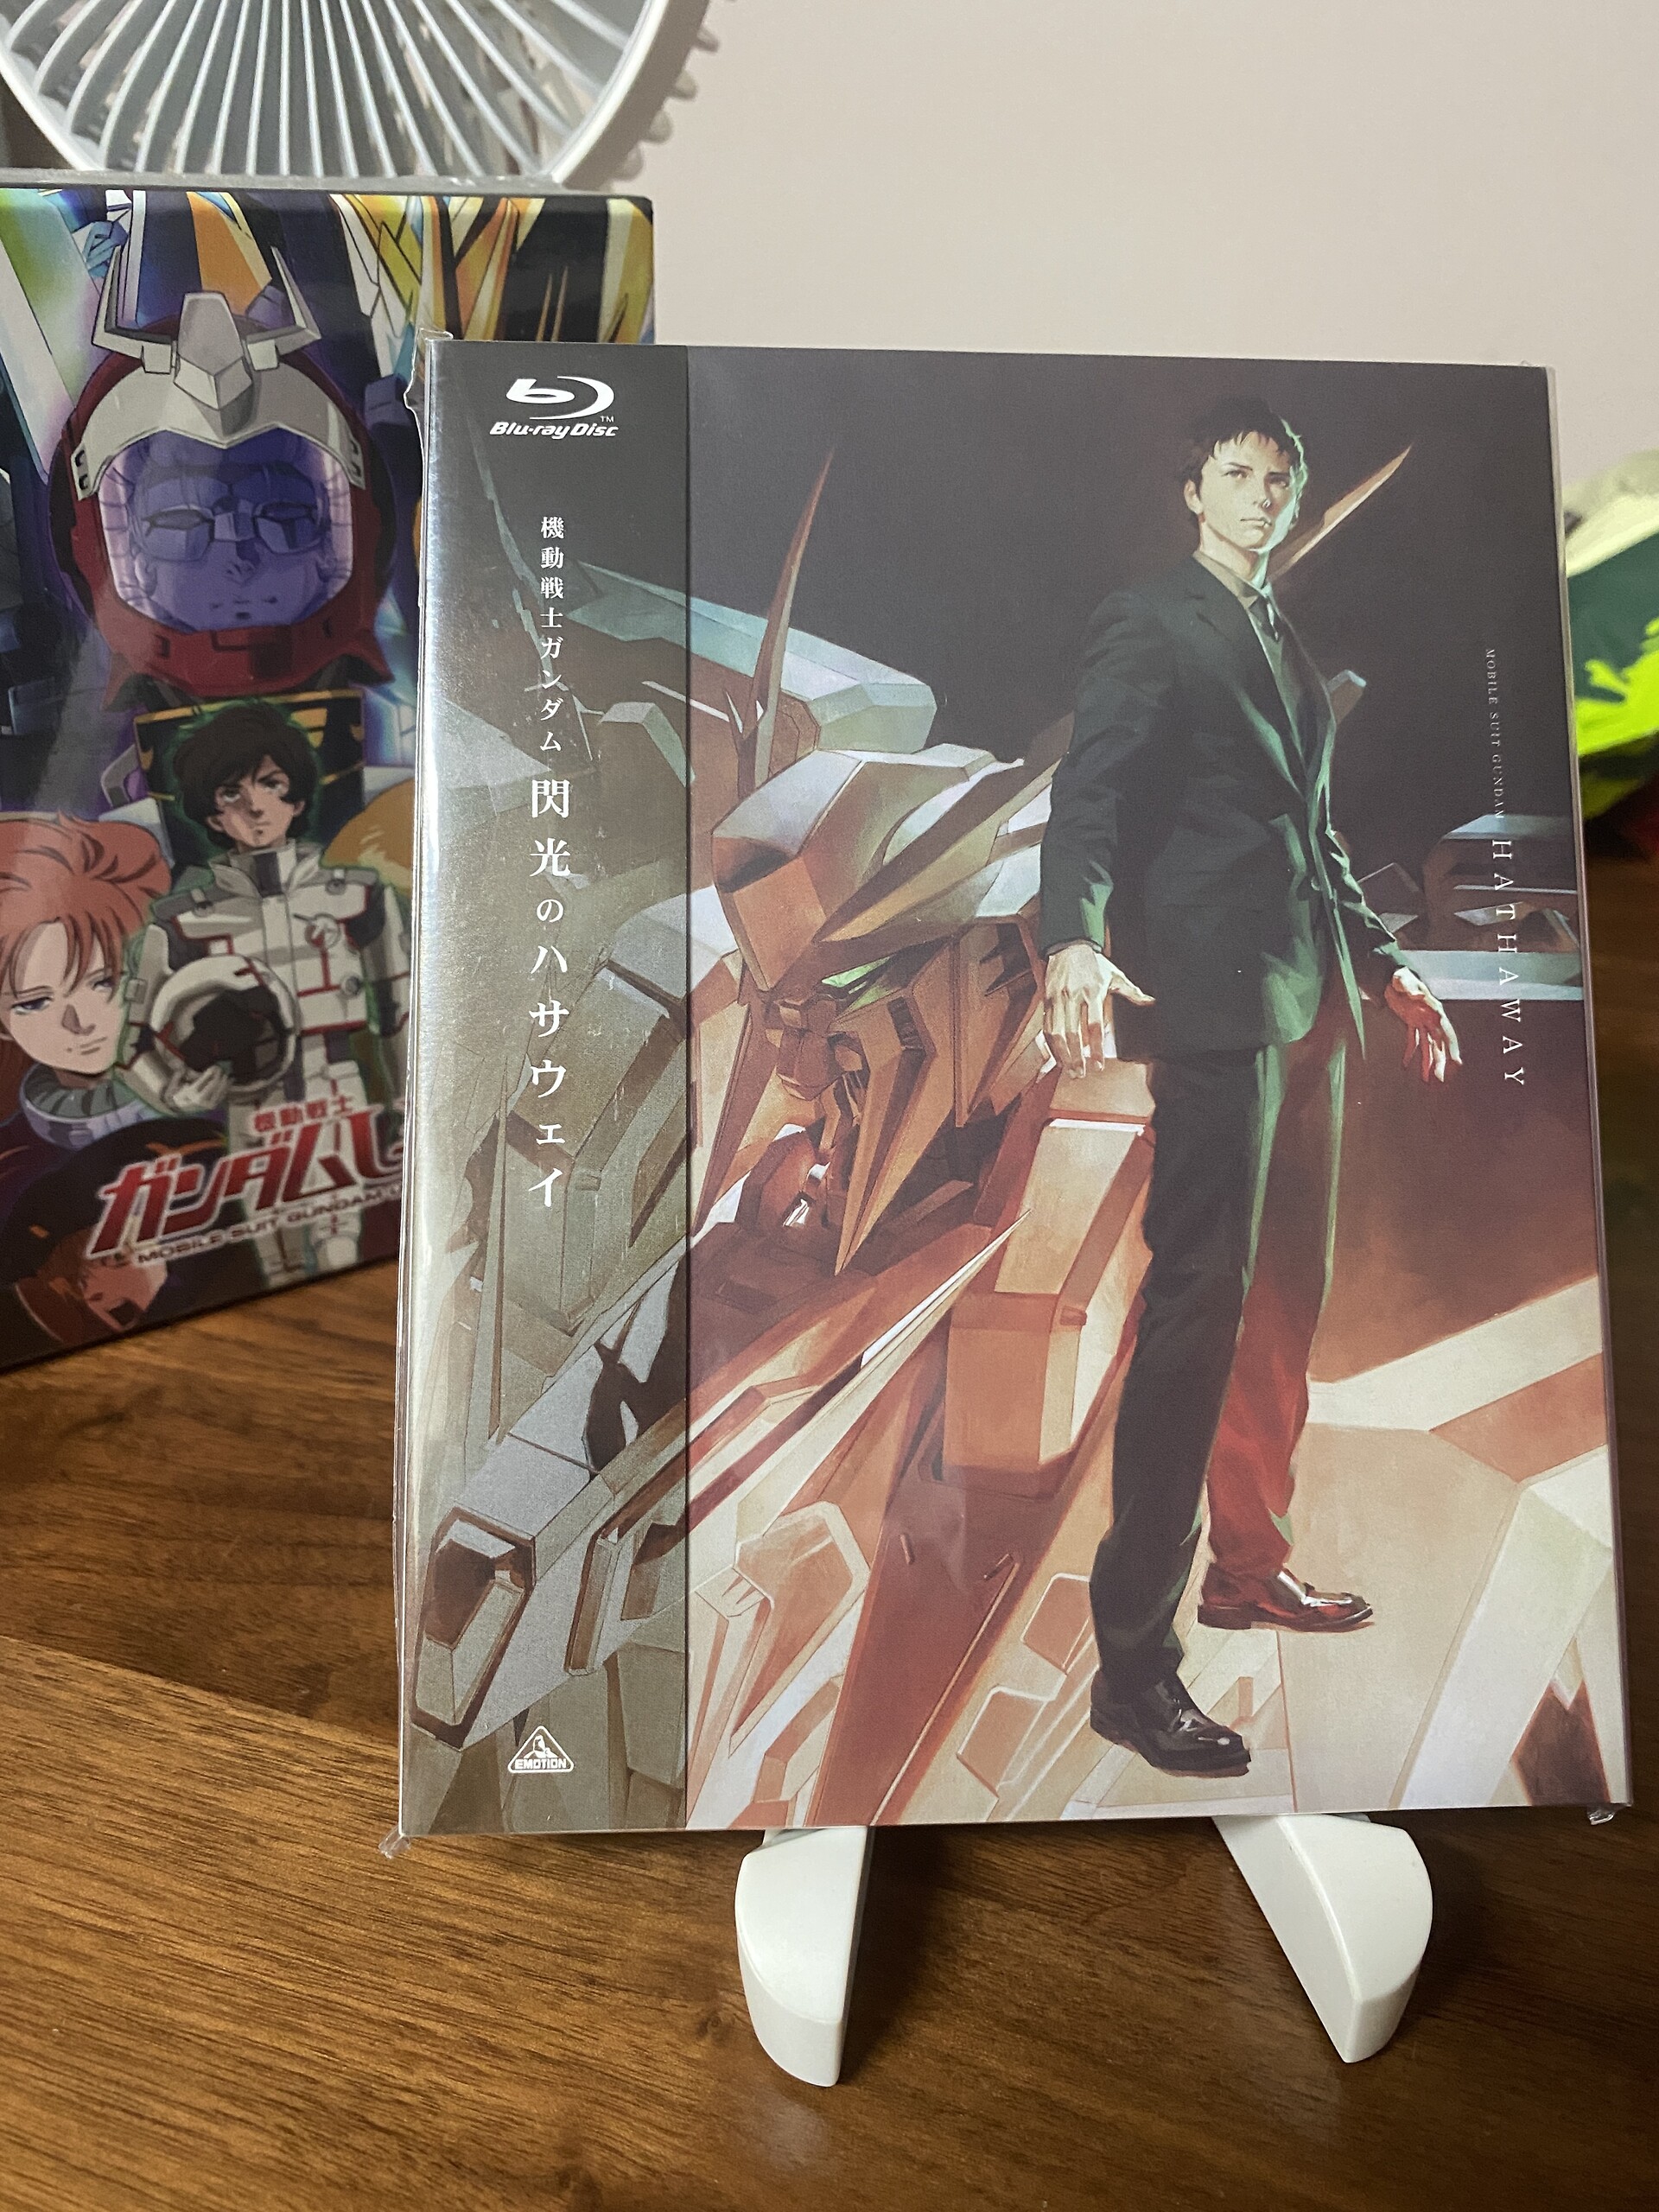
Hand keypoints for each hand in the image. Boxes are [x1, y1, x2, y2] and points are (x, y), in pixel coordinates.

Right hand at [161, 1060, 233, 1114]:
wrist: (181, 1107)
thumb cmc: (178, 1093)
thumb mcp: (174, 1085)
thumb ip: (178, 1076)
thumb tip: (182, 1069)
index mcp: (192, 1094)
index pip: (202, 1082)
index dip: (209, 1074)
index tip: (214, 1067)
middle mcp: (201, 1100)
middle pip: (212, 1087)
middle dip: (218, 1076)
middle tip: (220, 1068)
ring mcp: (208, 1104)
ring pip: (219, 1092)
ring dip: (224, 1082)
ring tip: (226, 1074)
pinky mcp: (213, 1106)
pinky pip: (222, 1096)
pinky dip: (227, 1088)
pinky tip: (231, 1080)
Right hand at [1043, 942, 1153, 1074]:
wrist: (1069, 946)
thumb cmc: (1095, 963)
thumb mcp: (1115, 975)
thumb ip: (1132, 991)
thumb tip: (1151, 1001)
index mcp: (1093, 992)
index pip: (1093, 1026)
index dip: (1095, 1049)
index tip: (1098, 1066)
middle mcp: (1073, 997)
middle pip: (1073, 1034)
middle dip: (1076, 1057)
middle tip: (1081, 1075)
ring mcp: (1057, 999)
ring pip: (1056, 1033)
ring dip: (1062, 1055)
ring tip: (1068, 1071)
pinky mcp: (1046, 1001)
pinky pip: (1046, 1027)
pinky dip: (1050, 1044)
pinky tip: (1057, 1057)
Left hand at [1385, 968, 1460, 1083]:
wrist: (1391, 975)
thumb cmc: (1400, 976)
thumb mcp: (1403, 979)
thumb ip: (1409, 987)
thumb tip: (1415, 995)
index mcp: (1434, 1010)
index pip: (1446, 1032)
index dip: (1451, 1047)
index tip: (1456, 1062)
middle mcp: (1431, 1018)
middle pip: (1439, 1043)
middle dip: (1441, 1062)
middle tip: (1442, 1080)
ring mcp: (1422, 1021)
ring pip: (1428, 1045)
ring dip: (1428, 1062)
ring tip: (1428, 1081)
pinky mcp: (1411, 1022)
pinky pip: (1413, 1041)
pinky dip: (1410, 1053)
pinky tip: (1407, 1066)